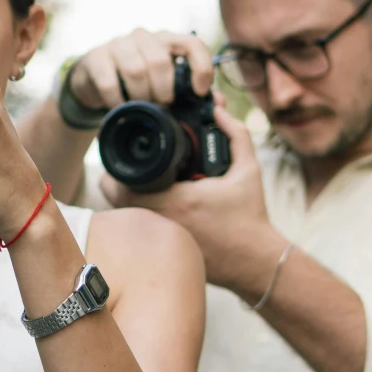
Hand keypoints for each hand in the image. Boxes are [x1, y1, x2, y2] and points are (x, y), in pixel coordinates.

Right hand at [67, 27, 213, 111]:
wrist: (94, 83)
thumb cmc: (137, 84)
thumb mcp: (164, 86)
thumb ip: (191, 94)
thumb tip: (219, 103)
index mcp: (166, 41)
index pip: (192, 43)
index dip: (201, 67)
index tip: (199, 92)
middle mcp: (143, 37)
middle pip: (160, 61)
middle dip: (163, 90)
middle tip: (162, 106)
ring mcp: (117, 44)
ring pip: (136, 69)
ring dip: (141, 96)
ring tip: (142, 108)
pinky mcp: (95, 57)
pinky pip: (109, 82)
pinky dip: (118, 101)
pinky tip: (121, 108)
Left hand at [99, 102, 282, 298]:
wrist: (256, 261)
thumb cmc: (251, 216)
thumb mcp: (248, 170)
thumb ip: (236, 135)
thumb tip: (216, 110)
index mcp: (177, 200)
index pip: (122, 187)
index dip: (115, 173)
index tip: (122, 162)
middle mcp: (164, 222)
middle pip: (116, 203)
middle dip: (117, 185)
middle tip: (128, 172)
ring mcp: (161, 241)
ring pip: (126, 220)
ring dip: (127, 203)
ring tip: (138, 188)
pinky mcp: (164, 253)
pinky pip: (139, 235)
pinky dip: (139, 221)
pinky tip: (151, 210)